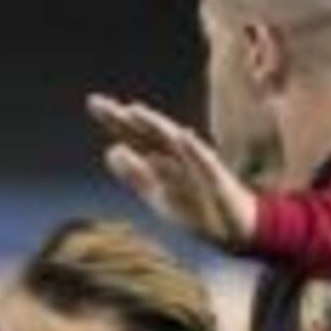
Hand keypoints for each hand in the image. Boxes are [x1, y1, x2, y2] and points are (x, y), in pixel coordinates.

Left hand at [86, 94, 259, 246]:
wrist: (237, 230)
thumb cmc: (198, 208)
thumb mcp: (158, 194)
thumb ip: (135, 174)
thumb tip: (110, 150)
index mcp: (163, 160)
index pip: (136, 136)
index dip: (115, 120)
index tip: (93, 102)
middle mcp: (178, 156)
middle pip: (149, 132)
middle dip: (126, 117)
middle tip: (99, 101)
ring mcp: (197, 165)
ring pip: (174, 141)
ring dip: (155, 124)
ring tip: (133, 110)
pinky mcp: (218, 179)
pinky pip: (206, 162)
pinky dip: (193, 149)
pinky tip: (182, 136)